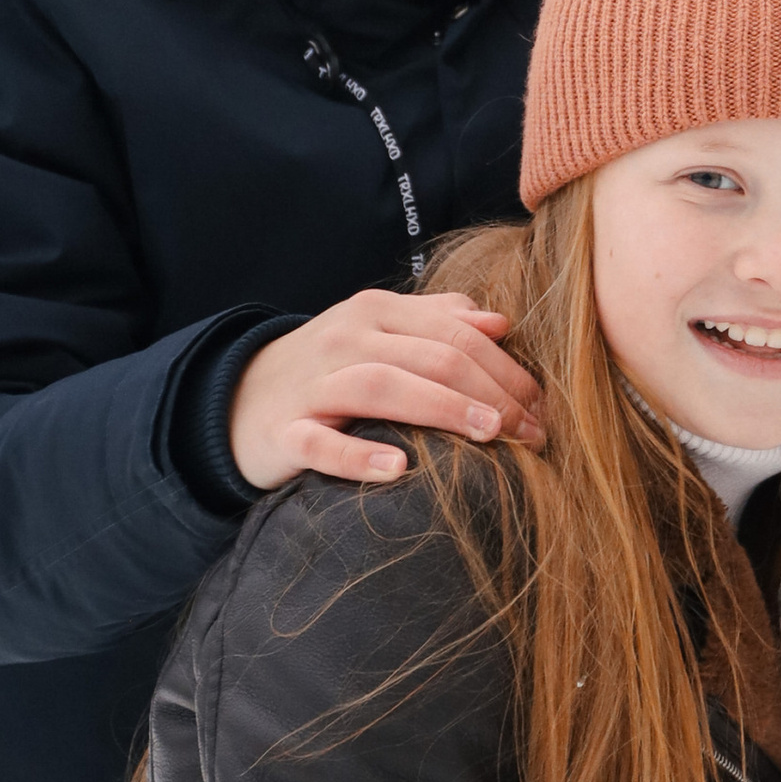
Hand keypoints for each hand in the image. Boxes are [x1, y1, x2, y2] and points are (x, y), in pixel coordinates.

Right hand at [229, 288, 545, 489]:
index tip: (544, 405)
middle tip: (533, 431)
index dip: (506, 367)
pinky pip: (320, 443)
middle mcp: (346, 340)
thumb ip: (437, 321)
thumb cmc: (329, 369)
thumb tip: (499, 321)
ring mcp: (312, 386)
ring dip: (443, 408)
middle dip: (492, 391)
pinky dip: (359, 456)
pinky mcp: (284, 432)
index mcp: (377, 312)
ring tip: (491, 434)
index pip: (455, 331)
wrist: (236, 398)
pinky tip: (400, 470)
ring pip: (382, 386)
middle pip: (430, 355)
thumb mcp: (379, 332)